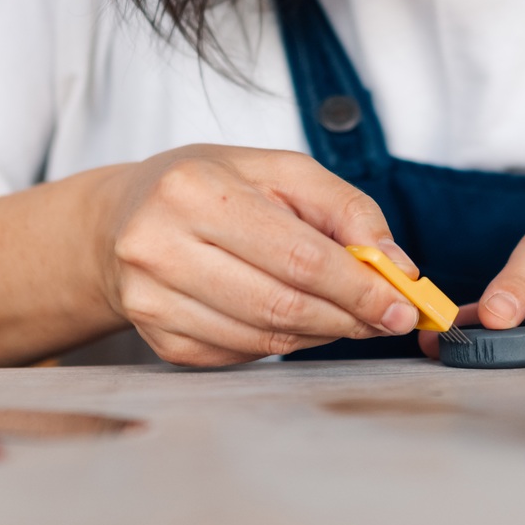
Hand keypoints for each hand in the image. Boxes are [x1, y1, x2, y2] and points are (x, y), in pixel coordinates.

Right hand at [95, 145, 421, 366]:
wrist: (122, 219)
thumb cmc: (210, 187)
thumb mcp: (279, 171)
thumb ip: (344, 209)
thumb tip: (395, 265)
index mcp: (194, 190)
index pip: (298, 255)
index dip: (358, 286)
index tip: (402, 304)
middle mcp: (159, 246)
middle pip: (281, 303)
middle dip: (348, 316)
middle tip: (389, 319)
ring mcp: (151, 300)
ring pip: (263, 336)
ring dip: (321, 333)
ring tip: (347, 316)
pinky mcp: (157, 339)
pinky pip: (241, 354)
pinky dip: (282, 343)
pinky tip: (295, 321)